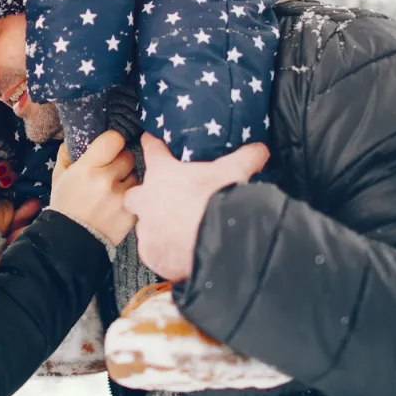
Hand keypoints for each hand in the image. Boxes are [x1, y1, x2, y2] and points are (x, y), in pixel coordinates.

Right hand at [48, 130, 136, 245]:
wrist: (70, 241)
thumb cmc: (65, 206)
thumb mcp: (59, 176)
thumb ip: (68, 153)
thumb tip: (79, 137)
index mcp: (87, 169)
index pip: (114, 140)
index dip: (112, 141)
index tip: (109, 147)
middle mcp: (106, 181)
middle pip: (128, 156)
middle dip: (120, 160)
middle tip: (111, 169)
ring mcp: (121, 198)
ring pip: (135, 174)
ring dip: (127, 178)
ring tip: (114, 187)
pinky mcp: (131, 212)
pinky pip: (138, 193)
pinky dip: (130, 194)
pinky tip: (118, 201)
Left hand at [125, 134, 268, 280]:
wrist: (218, 243)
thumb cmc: (219, 200)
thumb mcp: (235, 171)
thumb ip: (247, 157)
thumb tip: (261, 149)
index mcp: (162, 173)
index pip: (152, 150)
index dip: (152, 144)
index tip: (150, 140)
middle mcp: (147, 200)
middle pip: (135, 195)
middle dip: (145, 197)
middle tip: (164, 201)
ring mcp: (147, 229)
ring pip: (144, 226)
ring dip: (158, 227)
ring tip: (179, 232)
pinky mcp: (152, 255)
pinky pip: (153, 252)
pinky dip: (165, 253)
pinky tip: (180, 253)